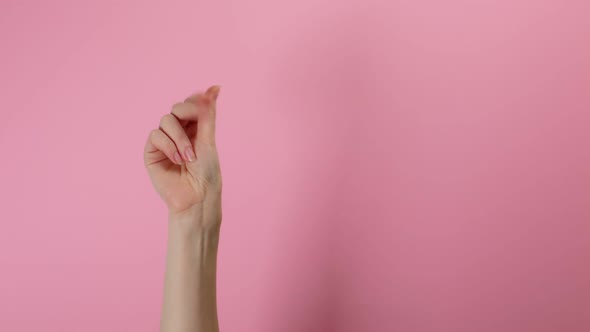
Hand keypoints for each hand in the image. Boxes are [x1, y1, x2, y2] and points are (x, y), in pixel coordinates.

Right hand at [144, 85, 221, 225]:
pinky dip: (168, 146)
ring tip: (188, 157)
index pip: (191, 103)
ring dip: (180, 137)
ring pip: (166, 120)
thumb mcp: (209, 138)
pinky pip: (155, 135)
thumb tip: (215, 87)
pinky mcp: (152, 151)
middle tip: (196, 134)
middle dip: (187, 116)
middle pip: (178, 108)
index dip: (195, 102)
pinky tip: (177, 160)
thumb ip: (208, 113)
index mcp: (195, 127)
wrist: (196, 196)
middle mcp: (179, 131)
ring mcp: (164, 140)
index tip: (205, 105)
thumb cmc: (206, 171)